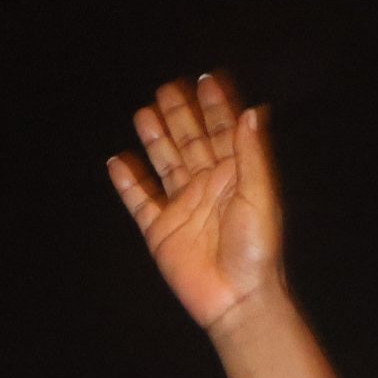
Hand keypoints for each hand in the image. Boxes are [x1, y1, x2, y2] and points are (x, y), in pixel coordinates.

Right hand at [107, 74, 281, 331]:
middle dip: (180, 114)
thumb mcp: (260, 196)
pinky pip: (140, 201)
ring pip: (165, 165)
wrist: (237, 299)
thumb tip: (252, 111)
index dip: (215, 106)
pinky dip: (128, 183)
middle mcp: (208, 188)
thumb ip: (252, 154)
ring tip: (143, 113)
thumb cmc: (257, 250)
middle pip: (190, 143)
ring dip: (155, 140)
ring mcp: (182, 208)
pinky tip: (117, 162)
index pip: (223, 133)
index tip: (206, 78)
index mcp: (235, 177)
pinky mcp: (160, 231)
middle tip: (168, 87)